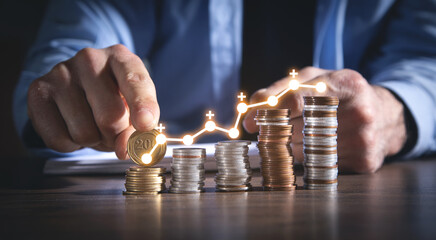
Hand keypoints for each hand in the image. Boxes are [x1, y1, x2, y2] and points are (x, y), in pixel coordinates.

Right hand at [27, 44, 158, 158]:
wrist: (76, 85)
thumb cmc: (112, 96)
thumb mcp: (133, 105)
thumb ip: (136, 127)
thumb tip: (123, 150)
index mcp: (120, 57)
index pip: (135, 80)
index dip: (142, 105)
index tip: (145, 125)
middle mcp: (89, 59)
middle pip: (111, 117)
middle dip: (116, 136)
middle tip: (115, 132)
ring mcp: (60, 73)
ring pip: (84, 132)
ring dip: (93, 141)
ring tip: (93, 126)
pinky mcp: (38, 92)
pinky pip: (59, 139)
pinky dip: (71, 145)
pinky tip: (72, 127)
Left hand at [243, 67, 406, 172]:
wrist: (385, 115)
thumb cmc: (339, 94)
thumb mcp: (314, 80)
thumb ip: (280, 90)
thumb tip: (249, 114)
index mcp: (345, 82)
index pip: (297, 98)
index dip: (268, 111)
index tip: (249, 123)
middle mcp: (359, 110)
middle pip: (299, 128)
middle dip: (277, 132)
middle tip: (267, 133)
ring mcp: (364, 138)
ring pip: (306, 151)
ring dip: (291, 148)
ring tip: (295, 138)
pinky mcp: (366, 161)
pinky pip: (321, 166)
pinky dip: (310, 160)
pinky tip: (316, 149)